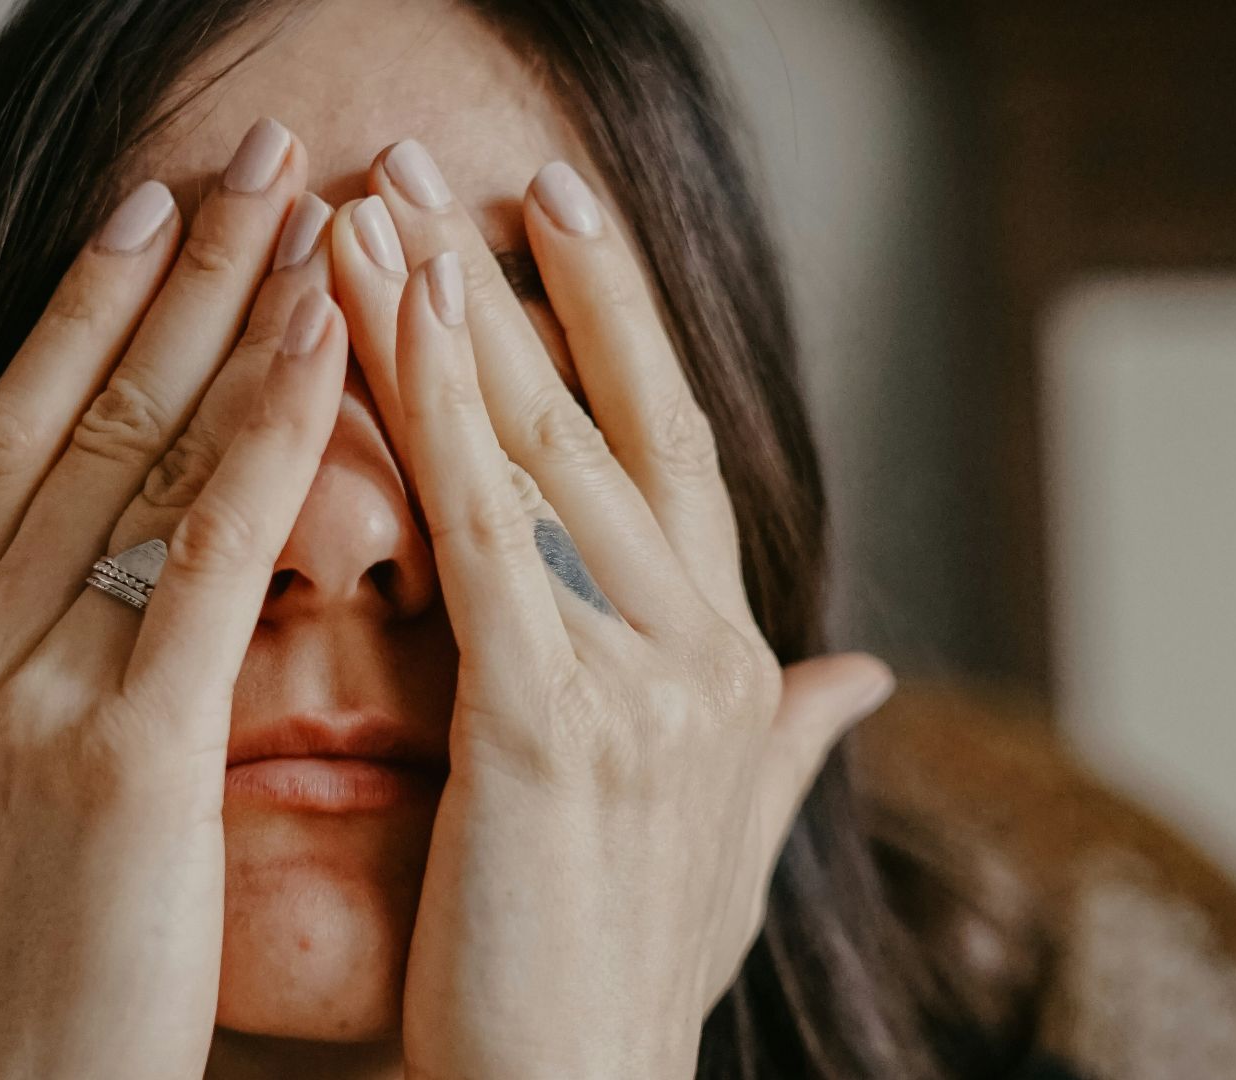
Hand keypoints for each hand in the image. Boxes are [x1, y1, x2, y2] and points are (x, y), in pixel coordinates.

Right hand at [0, 119, 344, 1079]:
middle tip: (241, 154)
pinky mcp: (123, 756)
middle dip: (167, 268)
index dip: (76, 321)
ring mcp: (32, 694)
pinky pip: (209, 554)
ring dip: (229, 308)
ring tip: (306, 196)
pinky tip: (325, 337)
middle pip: (77, 412)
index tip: (141, 223)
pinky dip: (267, 432)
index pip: (10, 446)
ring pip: (139, 451)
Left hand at [331, 142, 896, 1077]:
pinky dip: (428, 410)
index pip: (670, 453)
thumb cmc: (622, 982)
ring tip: (383, 199)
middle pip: (607, 421)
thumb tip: (864, 676)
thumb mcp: (726, 847)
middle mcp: (707, 651)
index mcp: (733, 665)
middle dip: (522, 282)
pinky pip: (481, 531)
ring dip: (456, 310)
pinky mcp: (551, 723)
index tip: (554, 220)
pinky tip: (370, 317)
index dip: (615, 326)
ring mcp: (640, 679)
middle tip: (442, 164)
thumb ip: (791, 740)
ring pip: (541, 451)